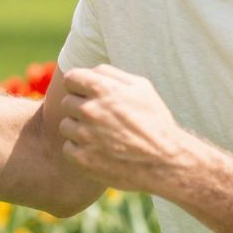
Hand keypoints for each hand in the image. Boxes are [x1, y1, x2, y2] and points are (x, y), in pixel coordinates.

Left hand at [57, 65, 199, 193]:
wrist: (167, 162)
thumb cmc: (155, 121)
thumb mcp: (141, 87)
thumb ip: (111, 74)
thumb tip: (88, 70)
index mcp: (103, 89)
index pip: (71, 79)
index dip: (79, 87)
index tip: (88, 95)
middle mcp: (90, 110)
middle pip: (67, 103)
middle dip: (81, 109)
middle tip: (102, 120)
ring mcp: (85, 136)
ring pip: (66, 126)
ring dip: (79, 130)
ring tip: (103, 137)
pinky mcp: (82, 159)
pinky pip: (69, 148)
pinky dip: (81, 151)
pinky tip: (100, 152)